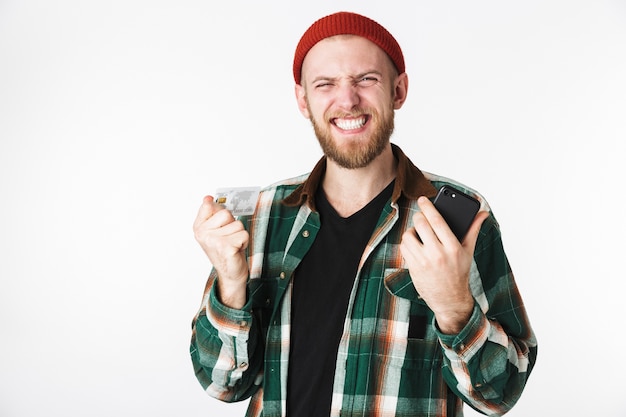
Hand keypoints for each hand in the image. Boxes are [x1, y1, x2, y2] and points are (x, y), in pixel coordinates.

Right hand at [193, 196, 248, 307]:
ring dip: (239, 235)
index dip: (219, 213)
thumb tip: (207, 198)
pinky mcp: (226, 248)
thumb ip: (212, 212)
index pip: (209, 205)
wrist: (231, 272)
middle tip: (228, 237)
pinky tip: (236, 250)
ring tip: (233, 245)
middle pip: (226, 213)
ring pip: (238, 225)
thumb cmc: (225, 249)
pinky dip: (244, 242)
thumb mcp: (216, 228)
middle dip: (232, 224)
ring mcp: (214, 241)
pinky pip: (244, 234)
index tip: (219, 225)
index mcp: (198, 227)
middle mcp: (203, 234)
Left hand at [400, 196, 488, 333]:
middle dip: (419, 217)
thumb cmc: (460, 273)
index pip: (438, 221)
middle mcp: (438, 254)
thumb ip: (473, 230)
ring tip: (418, 235)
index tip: (423, 199)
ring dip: (411, 231)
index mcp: (453, 248)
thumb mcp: (468, 252)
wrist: (450, 300)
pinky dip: (407, 243)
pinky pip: (404, 248)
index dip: (429, 207)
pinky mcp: (413, 268)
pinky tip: (414, 246)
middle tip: (421, 218)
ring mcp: (424, 262)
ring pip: (408, 236)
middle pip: (421, 225)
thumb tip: (483, 213)